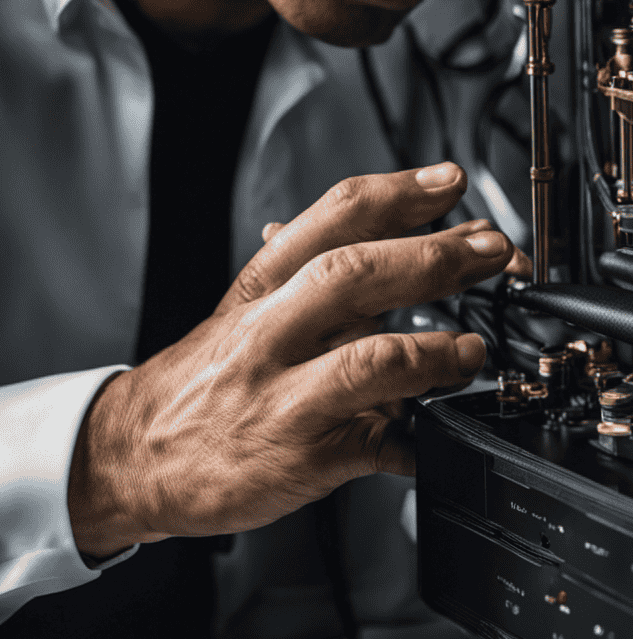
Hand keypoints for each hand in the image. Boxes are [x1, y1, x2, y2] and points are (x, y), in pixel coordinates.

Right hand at [68, 163, 521, 557]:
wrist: (133, 457)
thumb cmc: (201, 380)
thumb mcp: (241, 311)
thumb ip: (296, 271)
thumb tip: (334, 227)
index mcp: (263, 288)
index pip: (333, 219)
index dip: (399, 194)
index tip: (450, 181)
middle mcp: (271, 333)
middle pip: (354, 275)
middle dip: (434, 257)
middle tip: (493, 250)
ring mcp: (284, 396)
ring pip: (366, 361)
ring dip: (432, 351)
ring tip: (472, 350)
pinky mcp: (301, 456)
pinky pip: (373, 446)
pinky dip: (417, 438)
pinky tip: (442, 430)